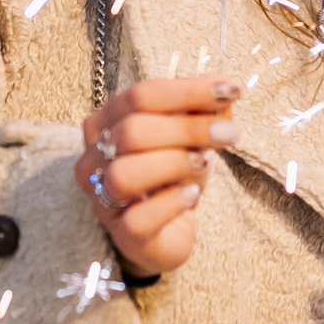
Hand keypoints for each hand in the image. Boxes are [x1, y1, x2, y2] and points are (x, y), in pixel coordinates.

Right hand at [74, 76, 242, 277]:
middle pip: (132, 131)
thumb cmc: (173, 175)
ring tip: (206, 162)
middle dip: (187, 127)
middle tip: (229, 131)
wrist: (168, 229)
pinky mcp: (121, 234)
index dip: (186, 91)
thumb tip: (222, 91)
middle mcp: (93, 159)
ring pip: (126, 173)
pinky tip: (192, 195)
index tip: (229, 89)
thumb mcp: (188, 138)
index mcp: (104, 123)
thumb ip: (199, 113)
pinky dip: (171, 202)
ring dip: (174, 162)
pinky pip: (139, 217)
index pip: (139, 96)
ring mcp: (103, 199)